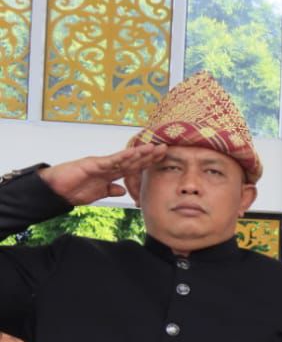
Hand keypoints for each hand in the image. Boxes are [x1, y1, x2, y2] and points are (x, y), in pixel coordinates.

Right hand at [38, 144, 166, 204]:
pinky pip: (111, 160)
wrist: (56, 191)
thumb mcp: (98, 193)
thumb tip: (123, 191)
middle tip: (166, 148)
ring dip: (140, 153)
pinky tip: (134, 153)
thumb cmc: (74, 190)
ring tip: (154, 148)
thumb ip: (111, 190)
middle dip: (149, 155)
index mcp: (111, 174)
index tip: (163, 159)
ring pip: (124, 158)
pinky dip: (123, 157)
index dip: (148, 163)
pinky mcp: (93, 164)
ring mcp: (101, 164)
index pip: (134, 167)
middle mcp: (108, 166)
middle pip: (133, 160)